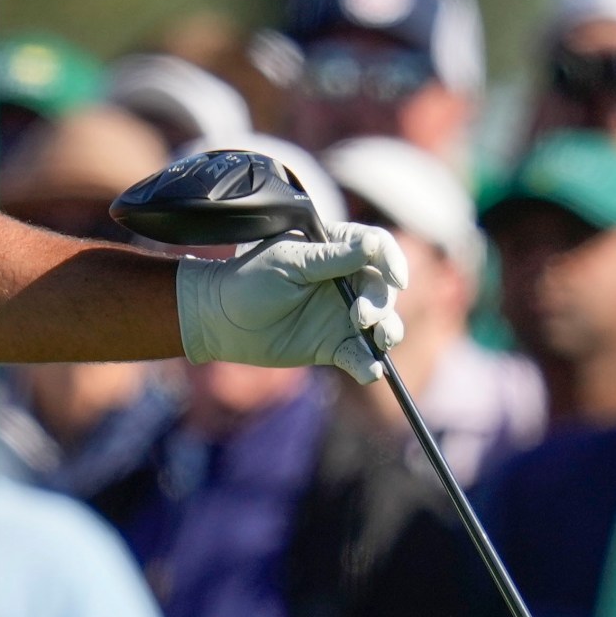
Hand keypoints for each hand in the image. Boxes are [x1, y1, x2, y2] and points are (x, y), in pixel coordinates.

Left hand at [176, 223, 407, 383]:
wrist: (218, 320)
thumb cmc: (247, 280)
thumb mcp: (288, 261)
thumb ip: (331, 258)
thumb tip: (374, 245)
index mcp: (335, 249)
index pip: (377, 248)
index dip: (393, 261)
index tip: (397, 278)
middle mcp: (345, 280)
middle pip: (384, 288)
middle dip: (382, 302)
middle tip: (360, 316)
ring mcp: (342, 314)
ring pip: (382, 324)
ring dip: (387, 332)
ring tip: (379, 341)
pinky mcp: (333, 345)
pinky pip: (360, 356)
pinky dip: (369, 364)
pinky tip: (369, 370)